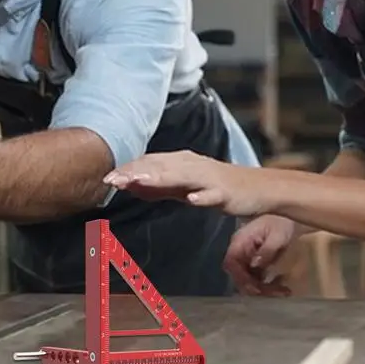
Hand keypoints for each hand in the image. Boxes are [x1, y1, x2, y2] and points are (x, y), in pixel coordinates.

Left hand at [103, 150, 268, 216]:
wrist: (260, 189)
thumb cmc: (220, 188)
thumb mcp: (184, 188)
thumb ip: (159, 187)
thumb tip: (131, 186)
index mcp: (182, 163)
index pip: (150, 163)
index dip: (128, 170)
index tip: (104, 178)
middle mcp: (193, 165)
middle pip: (160, 166)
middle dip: (135, 172)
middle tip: (111, 179)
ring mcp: (209, 178)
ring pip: (182, 176)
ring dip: (159, 178)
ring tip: (137, 182)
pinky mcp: (226, 192)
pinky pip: (212, 194)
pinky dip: (202, 196)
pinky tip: (192, 200)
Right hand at [224, 215, 297, 295]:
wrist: (291, 217)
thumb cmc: (283, 222)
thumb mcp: (277, 236)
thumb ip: (266, 251)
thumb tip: (255, 266)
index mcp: (241, 240)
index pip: (231, 262)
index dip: (240, 277)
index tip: (255, 288)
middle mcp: (241, 250)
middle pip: (239, 275)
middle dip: (257, 287)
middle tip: (277, 292)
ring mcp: (248, 257)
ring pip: (249, 279)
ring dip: (265, 289)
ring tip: (284, 291)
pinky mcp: (257, 262)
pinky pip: (258, 278)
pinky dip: (269, 285)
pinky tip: (283, 287)